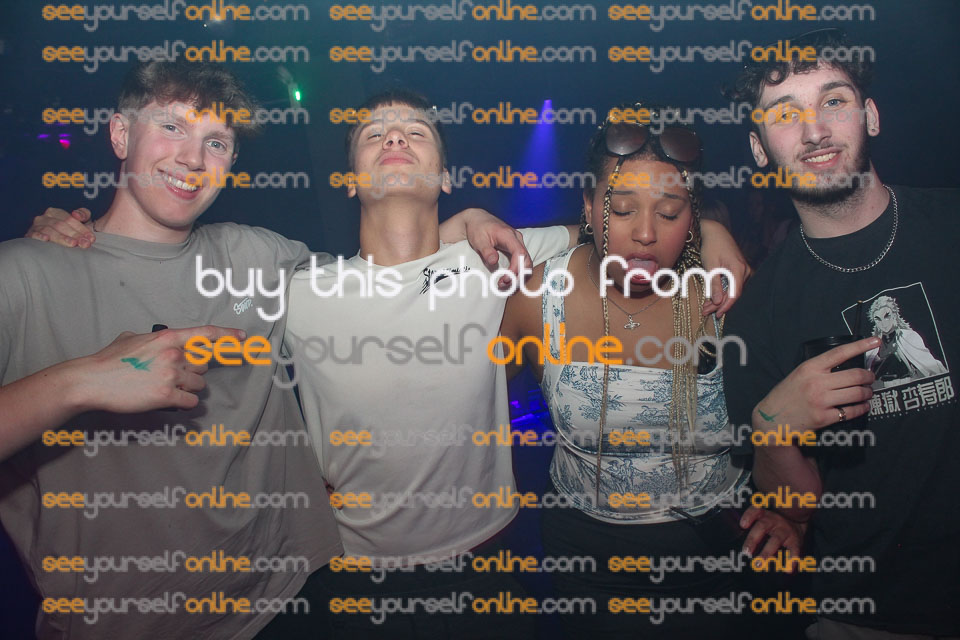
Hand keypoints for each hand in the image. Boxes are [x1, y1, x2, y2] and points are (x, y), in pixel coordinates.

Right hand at [27, 207, 95, 247]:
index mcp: (56, 212)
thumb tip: (77, 214)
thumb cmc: (68, 230)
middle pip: (61, 225)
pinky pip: (33, 234)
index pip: (70, 219)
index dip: (82, 229)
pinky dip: (39, 236)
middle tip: (85, 243)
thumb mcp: (78, 220)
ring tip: (73, 244)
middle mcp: (44, 217)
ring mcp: (36, 226)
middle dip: (75, 235)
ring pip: (50, 230)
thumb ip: (83, 214)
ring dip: (62, 238)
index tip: (91, 238)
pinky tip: (46, 239)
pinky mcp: (30, 234)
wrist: (55, 239)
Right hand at [74, 325, 246, 412]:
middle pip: (204, 364)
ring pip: (199, 385)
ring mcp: (171, 375)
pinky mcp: (167, 396)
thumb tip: (157, 338)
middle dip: (194, 371)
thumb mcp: (132, 338)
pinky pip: (191, 402)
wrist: (92, 380)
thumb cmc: (109, 360)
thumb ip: (152, 338)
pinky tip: (170, 401)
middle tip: (175, 375)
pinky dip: (185, 404)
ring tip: (166, 388)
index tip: (242, 338)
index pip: (206, 334)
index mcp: (168, 337)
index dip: (227, 336)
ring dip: (188, 388)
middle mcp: (174, 354)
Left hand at [441, 208, 531, 288]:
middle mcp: (517, 239)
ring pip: (526, 262)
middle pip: (527, 260)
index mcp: (509, 235)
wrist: (477, 219)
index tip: (505, 278)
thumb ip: (487, 251)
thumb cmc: (477, 228)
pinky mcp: (515, 247)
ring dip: (518, 276)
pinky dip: (517, 272)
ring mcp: (517, 243)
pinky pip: (522, 261)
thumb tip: (494, 261)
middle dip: (518, 275)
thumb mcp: (478, 239)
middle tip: (503, 284)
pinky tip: (507, 278)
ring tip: (503, 283)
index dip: (516, 268)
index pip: (520, 253)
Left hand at [699, 219, 750, 316]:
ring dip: (720, 299)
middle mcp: (744, 271)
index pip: (735, 294)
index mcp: (738, 269)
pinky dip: (722, 291)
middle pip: (734, 293)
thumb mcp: (710, 267)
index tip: (716, 314)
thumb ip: (715, 285)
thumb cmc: (711, 246)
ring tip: (706, 306)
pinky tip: (713, 297)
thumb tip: (718, 302)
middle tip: (705, 311)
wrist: (714, 232)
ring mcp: (743, 270)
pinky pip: (732, 284)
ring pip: (732, 290)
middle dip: (719, 304)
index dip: (726, 306)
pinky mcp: (738, 270)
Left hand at [740, 505, 805, 564]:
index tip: (742, 525)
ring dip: (766, 552)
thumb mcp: (762, 519)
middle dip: (753, 540)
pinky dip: (791, 560)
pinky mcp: (795, 541)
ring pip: (776, 540)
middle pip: (762, 527)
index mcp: (764, 515)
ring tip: (759, 563)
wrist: (796, 521)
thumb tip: (737, 542)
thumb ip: (751, 528)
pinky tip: (787, 569)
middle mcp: (774, 521)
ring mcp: (785, 531)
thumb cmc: (771, 523)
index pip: (755, 511)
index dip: (749, 516)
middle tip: (746, 552)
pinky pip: (794, 550)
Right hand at [754, 337, 879, 432]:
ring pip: (857, 393)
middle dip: (869, 376)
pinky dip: (861, 408)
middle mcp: (816, 382)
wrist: (772, 419)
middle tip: (871, 378)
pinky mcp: (824, 417)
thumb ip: (819, 370)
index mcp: (810, 368)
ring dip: (867, 393)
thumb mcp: (799, 375)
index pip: (840, 353)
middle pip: (855, 375)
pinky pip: (851, 411)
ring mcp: (821, 400)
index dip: (860, 346)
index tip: (875, 341)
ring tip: (867, 392)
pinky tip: (862, 406)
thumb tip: (846, 367)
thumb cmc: (786, 395)